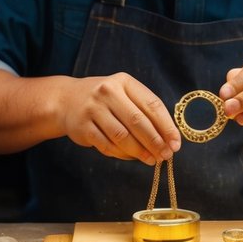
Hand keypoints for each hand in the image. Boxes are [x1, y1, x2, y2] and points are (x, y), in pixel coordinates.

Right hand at [60, 73, 179, 163]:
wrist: (66, 100)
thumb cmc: (106, 100)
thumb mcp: (124, 95)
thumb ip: (145, 112)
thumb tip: (168, 139)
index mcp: (124, 82)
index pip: (152, 104)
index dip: (167, 126)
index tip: (176, 143)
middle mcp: (108, 92)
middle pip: (138, 121)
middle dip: (155, 141)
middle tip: (166, 155)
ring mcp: (93, 109)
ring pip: (122, 136)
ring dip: (140, 151)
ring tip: (152, 160)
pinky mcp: (83, 127)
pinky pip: (107, 145)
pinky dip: (122, 154)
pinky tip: (132, 157)